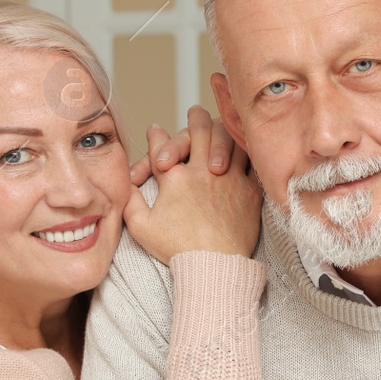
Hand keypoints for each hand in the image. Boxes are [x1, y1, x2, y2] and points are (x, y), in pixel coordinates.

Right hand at [121, 105, 261, 262]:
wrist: (214, 267)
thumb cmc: (177, 249)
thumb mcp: (141, 226)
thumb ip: (131, 199)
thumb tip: (128, 181)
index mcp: (175, 178)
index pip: (162, 146)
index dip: (156, 135)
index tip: (155, 129)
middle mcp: (202, 172)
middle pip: (199, 131)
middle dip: (195, 118)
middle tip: (194, 112)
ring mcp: (229, 179)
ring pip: (229, 138)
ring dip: (223, 128)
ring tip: (221, 122)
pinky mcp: (249, 190)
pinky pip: (252, 159)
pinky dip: (247, 148)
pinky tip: (245, 143)